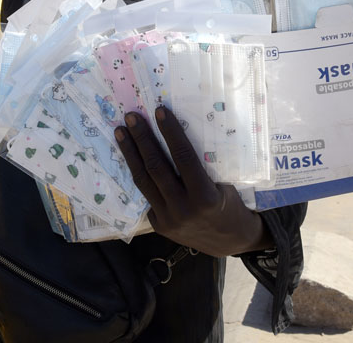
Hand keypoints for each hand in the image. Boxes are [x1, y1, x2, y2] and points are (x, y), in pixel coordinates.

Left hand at [116, 108, 268, 257]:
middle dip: (142, 138)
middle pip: (156, 166)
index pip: (183, 157)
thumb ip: (203, 167)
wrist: (230, 242)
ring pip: (143, 180)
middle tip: (131, 117)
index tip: (159, 111)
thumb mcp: (225, 185)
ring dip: (130, 153)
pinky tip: (131, 156)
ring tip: (121, 132)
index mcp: (205, 196)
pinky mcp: (158, 224)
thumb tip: (180, 135)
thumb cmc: (232, 206)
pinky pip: (146, 195)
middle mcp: (183, 209)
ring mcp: (168, 219)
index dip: (170, 132)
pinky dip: (140, 174)